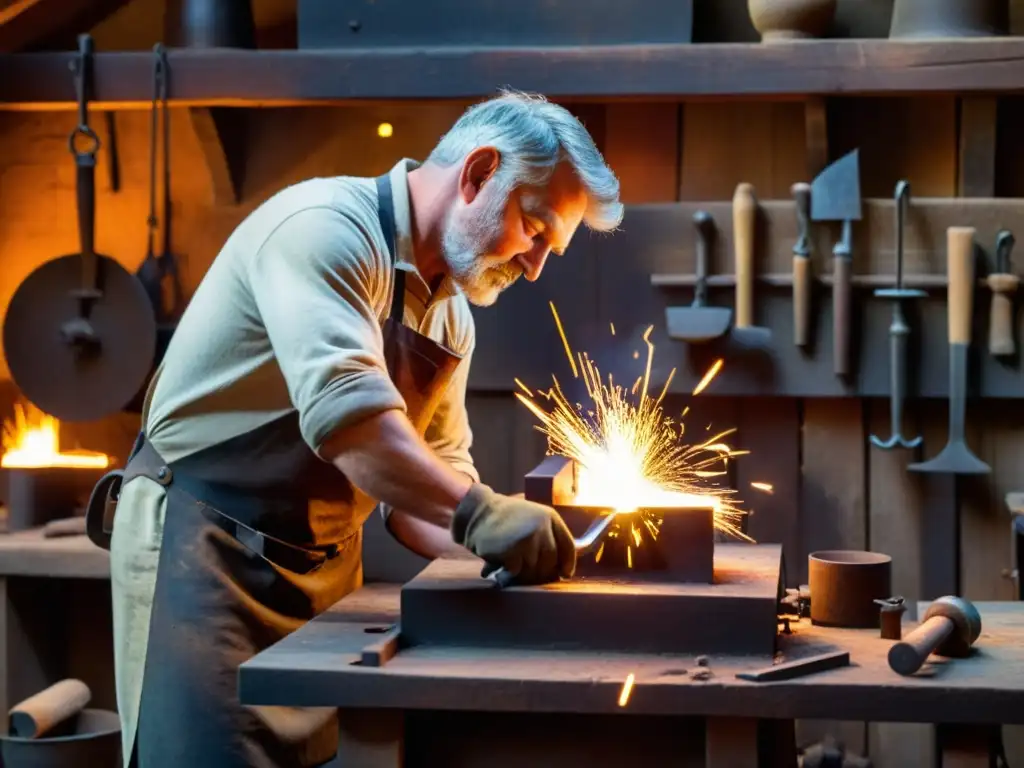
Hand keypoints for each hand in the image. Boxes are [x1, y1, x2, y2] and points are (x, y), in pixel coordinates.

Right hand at [450, 483, 575, 586]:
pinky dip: (510, 572)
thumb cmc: (504, 518)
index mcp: (550, 517)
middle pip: (551, 562)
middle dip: (542, 572)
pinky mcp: (512, 551)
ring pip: (534, 569)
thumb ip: (548, 535)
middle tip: (530, 573)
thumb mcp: (532, 518)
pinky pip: (517, 572)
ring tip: (514, 567)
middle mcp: (542, 527)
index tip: (564, 574)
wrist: (477, 512)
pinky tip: (503, 565)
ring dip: (524, 573)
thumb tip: (562, 566)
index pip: (568, 546)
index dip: (568, 563)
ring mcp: (528, 539)